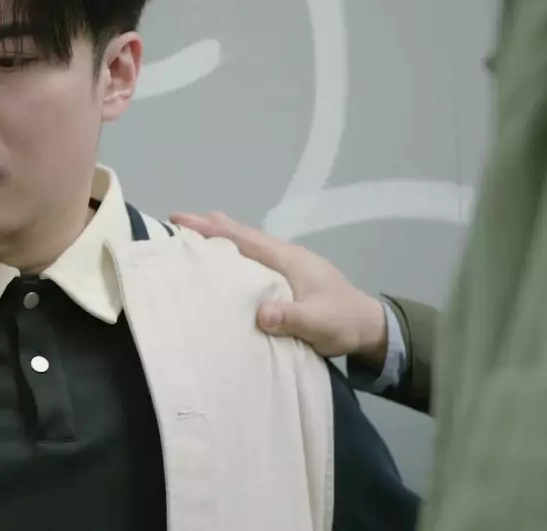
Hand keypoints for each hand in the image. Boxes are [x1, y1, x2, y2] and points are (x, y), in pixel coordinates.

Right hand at [170, 212, 387, 367]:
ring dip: (221, 238)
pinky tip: (225, 262)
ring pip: (247, 244)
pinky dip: (234, 252)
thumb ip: (292, 318)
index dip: (212, 229)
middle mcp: (285, 255)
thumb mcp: (319, 323)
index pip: (243, 239)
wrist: (370, 327)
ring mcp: (288, 264)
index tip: (180, 219)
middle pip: (242, 234)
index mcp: (288, 259)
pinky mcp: (289, 277)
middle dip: (210, 226)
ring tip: (194, 237)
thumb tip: (261, 314)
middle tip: (177, 220)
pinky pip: (253, 257)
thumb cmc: (343, 322)